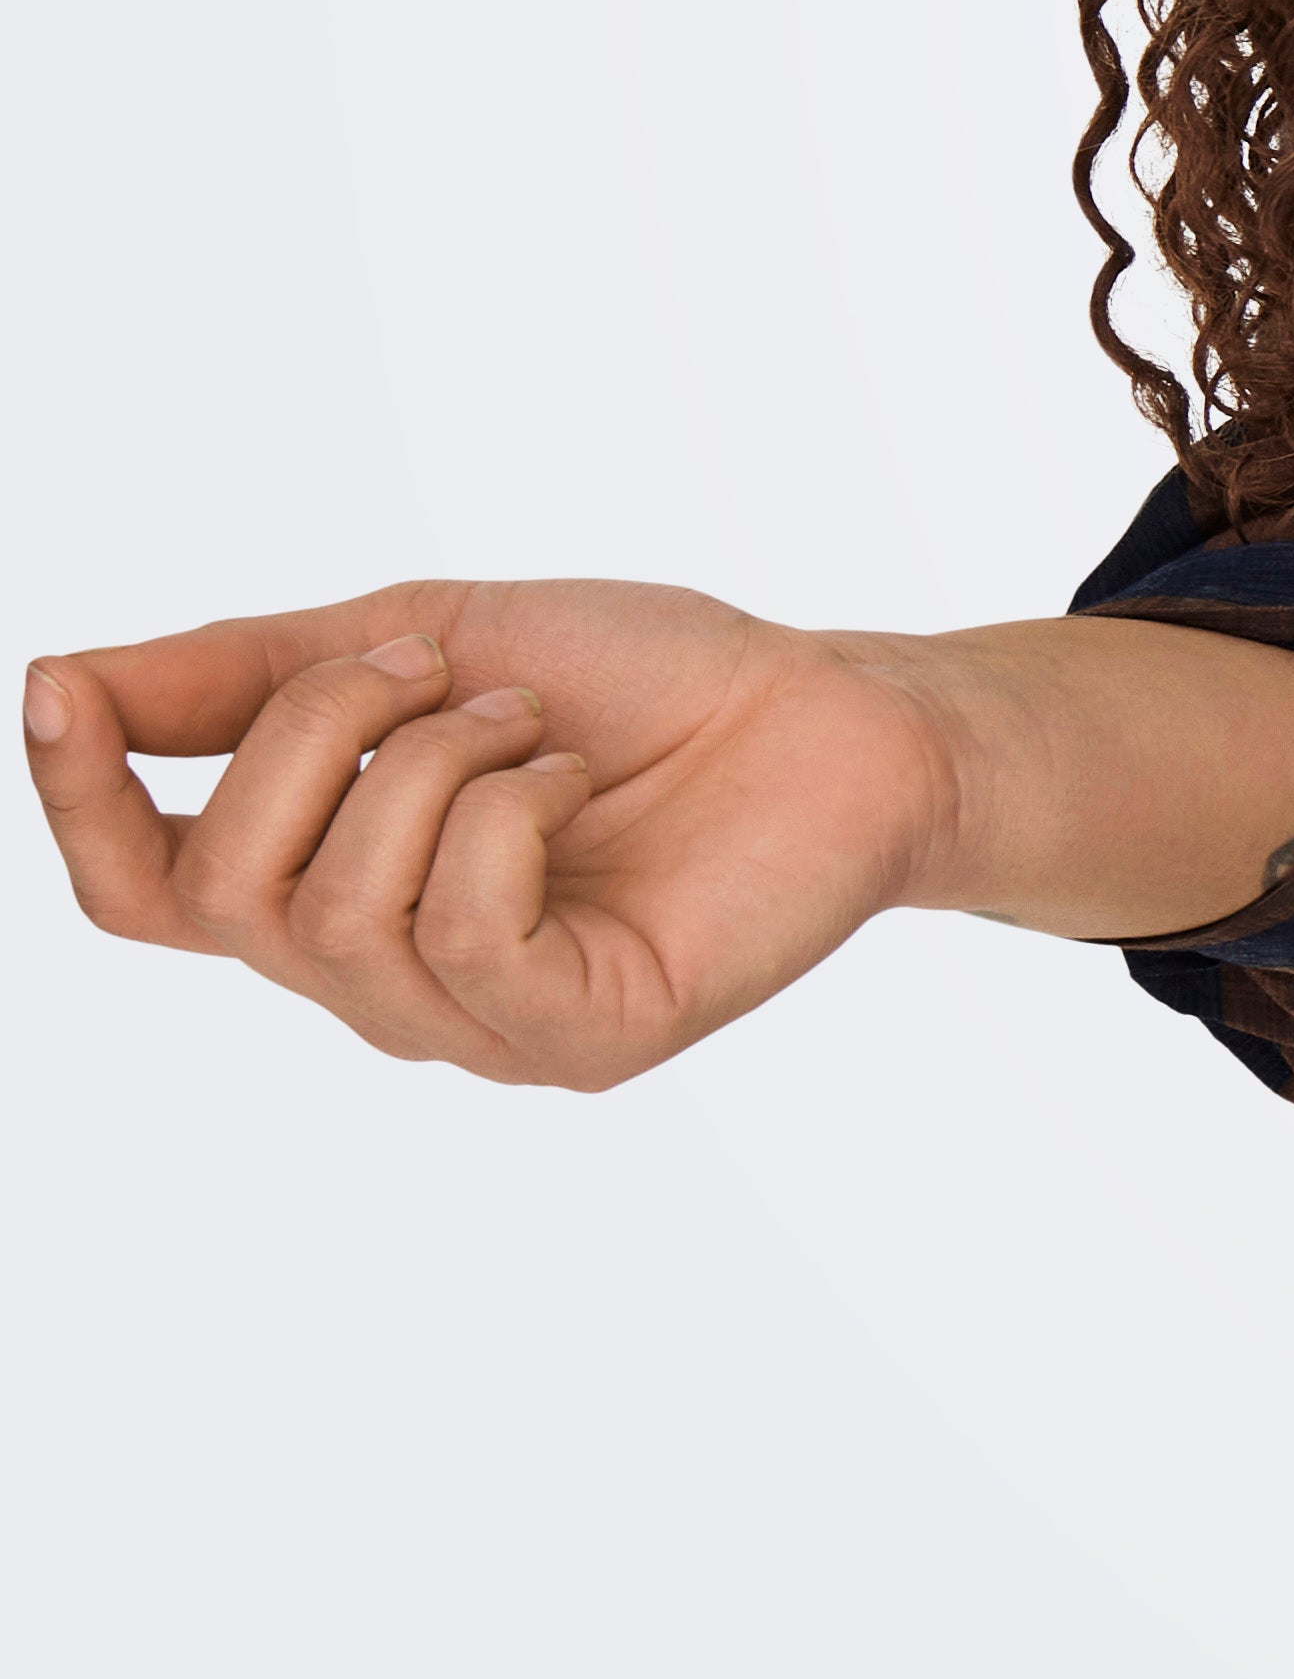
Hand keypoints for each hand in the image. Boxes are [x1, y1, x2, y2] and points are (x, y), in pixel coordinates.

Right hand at [27, 583, 955, 1087]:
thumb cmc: (642, 680)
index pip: (140, 895)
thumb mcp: (421, 638)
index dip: (79, 805)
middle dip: (310, 731)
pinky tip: (576, 786)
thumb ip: (247, 675)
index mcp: (330, 886)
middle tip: (441, 668)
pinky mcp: (575, 1040)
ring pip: (337, 908)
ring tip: (532, 725)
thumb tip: (61, 678)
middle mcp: (381, 980)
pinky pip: (463, 931)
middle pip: (221, 890)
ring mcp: (475, 1026)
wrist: (831, 706)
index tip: (59, 689)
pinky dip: (509, 815)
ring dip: (432, 763)